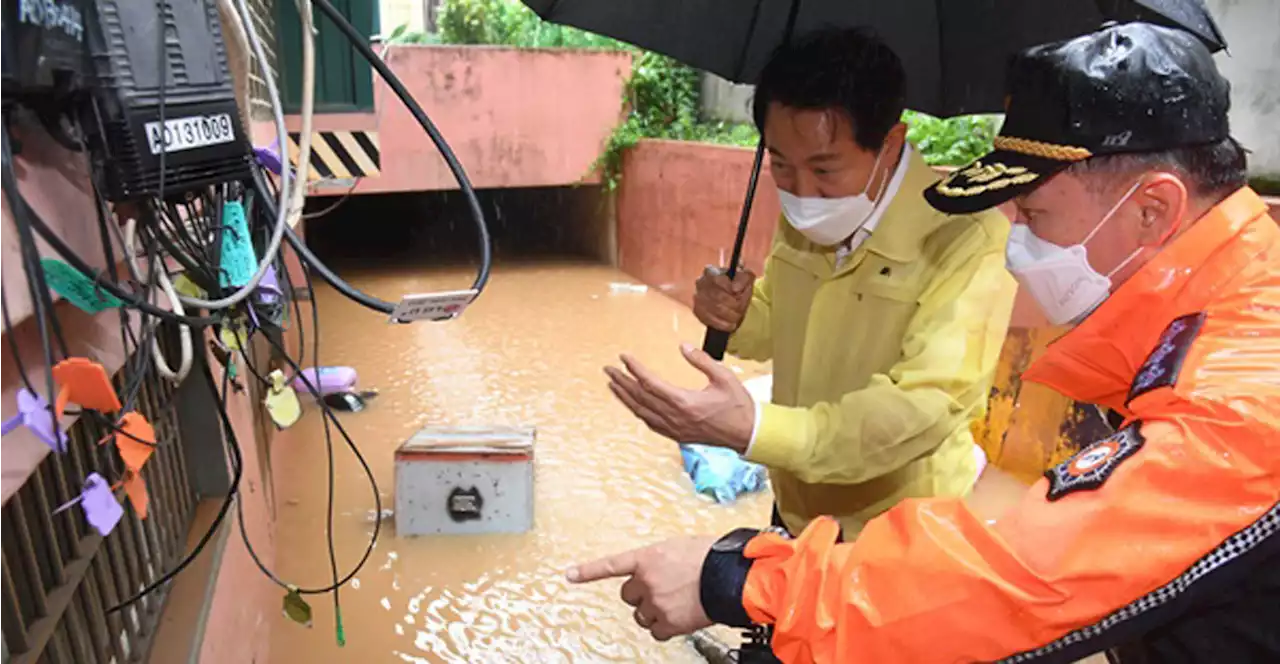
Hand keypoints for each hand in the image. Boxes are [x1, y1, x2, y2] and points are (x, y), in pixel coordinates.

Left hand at [567, 536, 717, 640]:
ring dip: (653, 611)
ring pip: (641, 615)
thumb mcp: (680, 547)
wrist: (729, 576)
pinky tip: (680, 617)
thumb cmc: (711, 557)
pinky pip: (656, 632)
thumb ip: (662, 559)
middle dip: (641, 594)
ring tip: (676, 602)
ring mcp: (656, 603)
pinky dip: (666, 628)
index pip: (610, 565)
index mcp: (647, 558)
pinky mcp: (668, 623)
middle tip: (661, 590)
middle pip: (628, 595)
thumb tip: (662, 569)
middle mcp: (646, 581)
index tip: (569, 575)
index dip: (588, 571)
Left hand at [605, 344, 754, 451]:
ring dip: (625, 398)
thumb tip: (683, 346)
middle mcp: (675, 418)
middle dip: (622, 382)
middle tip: (608, 370)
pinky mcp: (678, 435)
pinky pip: (651, 423)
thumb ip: (702, 360)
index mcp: (685, 402)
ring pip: (642, 412)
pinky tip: (632, 404)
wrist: (747, 434)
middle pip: (640, 398)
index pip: (650, 383)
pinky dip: (638, 411)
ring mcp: (675, 429)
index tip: (624, 357)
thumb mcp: (724, 377)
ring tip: (613, 385)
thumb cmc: (738, 405)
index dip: (635, 369)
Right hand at [694, 266, 754, 332]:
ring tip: (738, 316)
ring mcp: (697, 298)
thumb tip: (735, 288)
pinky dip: (724, 324)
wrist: (732, 300)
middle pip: (717, 296)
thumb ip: (744, 277)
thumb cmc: (738, 286)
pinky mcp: (698, 311)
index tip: (738, 292)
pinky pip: (710, 320)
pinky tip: (731, 324)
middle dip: (733, 304)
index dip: (729, 287)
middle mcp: (701, 283)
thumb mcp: (746, 277)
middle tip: (741, 307)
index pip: (717, 279)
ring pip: (715, 309)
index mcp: (710, 271)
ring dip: (731, 315)